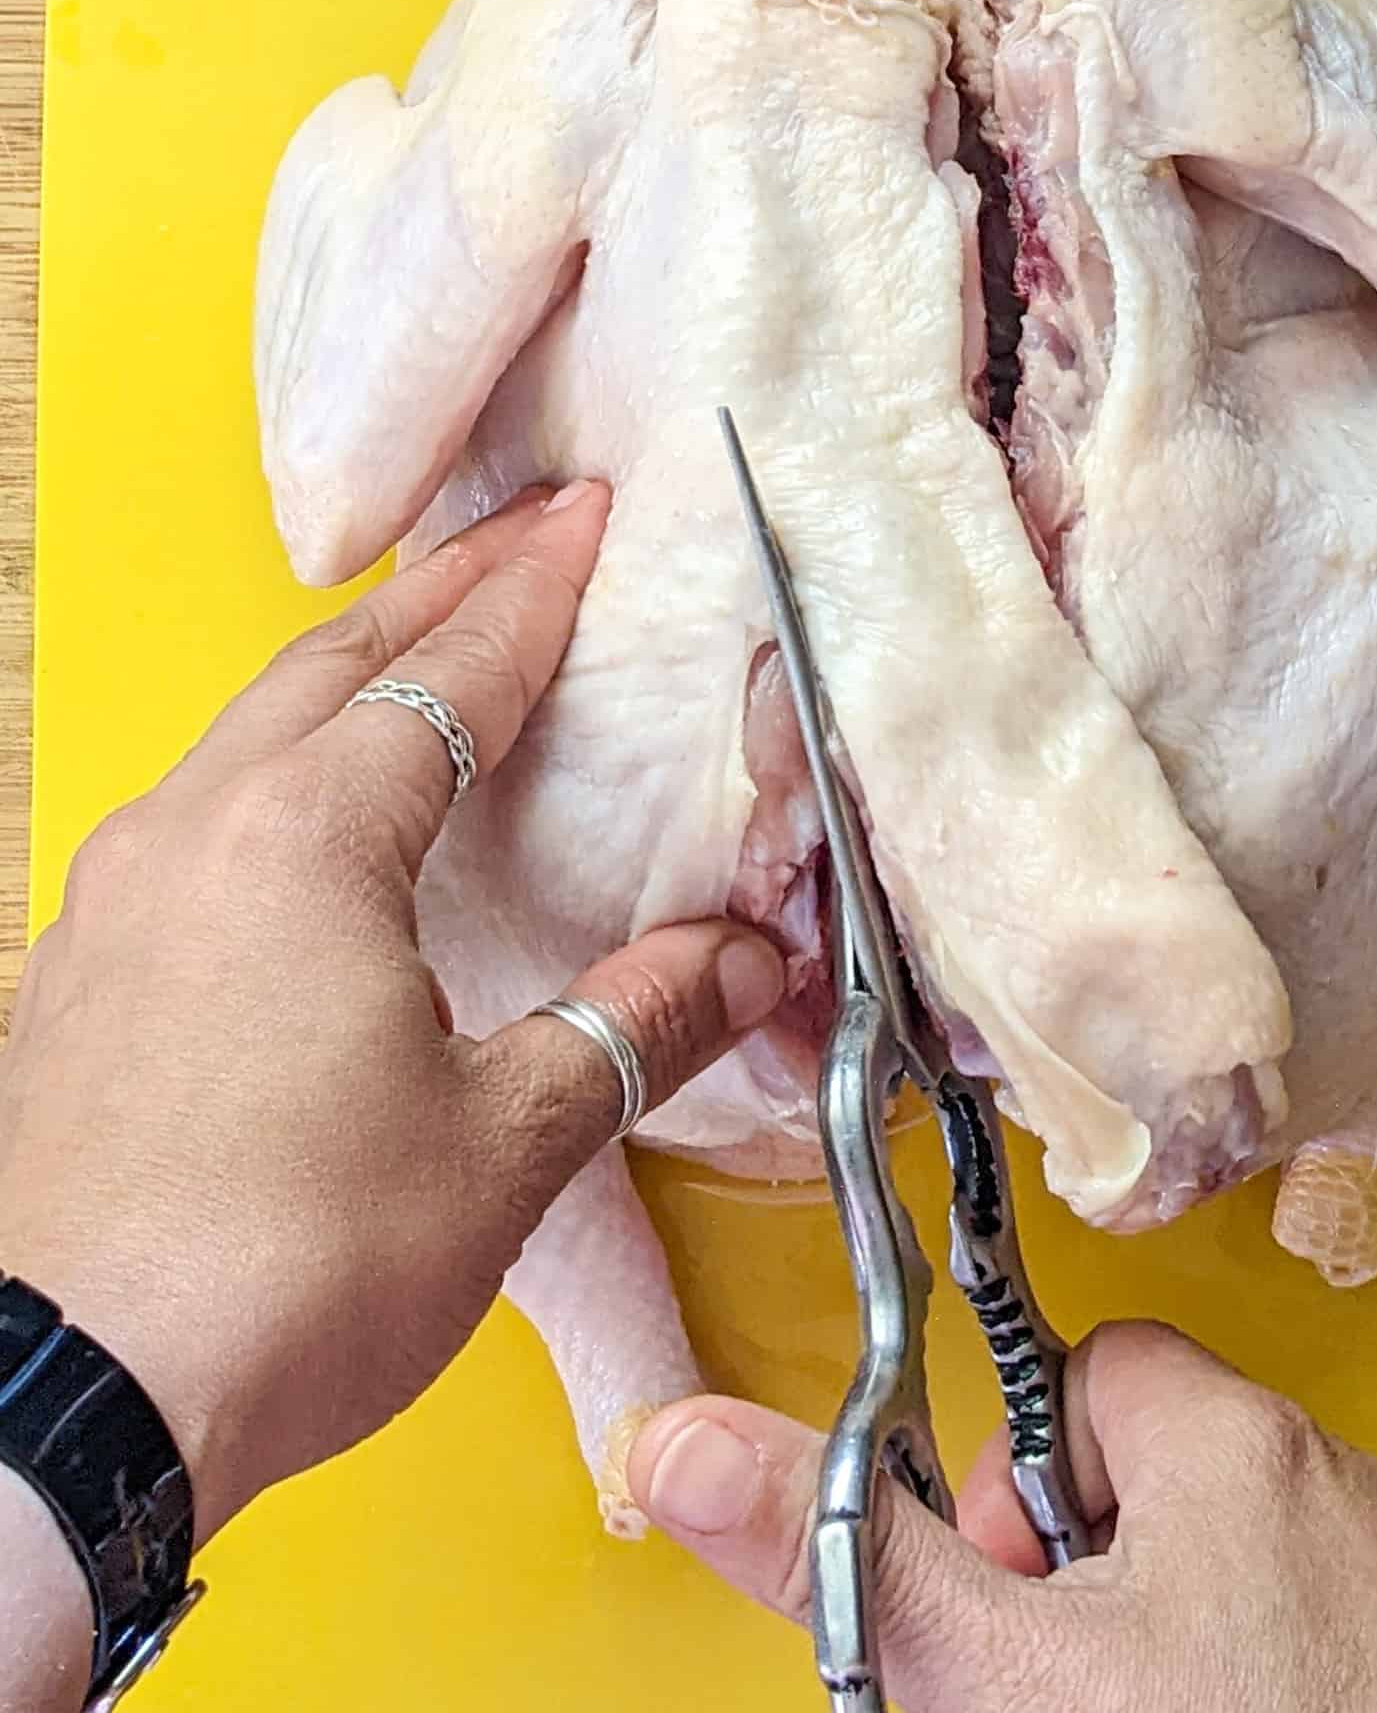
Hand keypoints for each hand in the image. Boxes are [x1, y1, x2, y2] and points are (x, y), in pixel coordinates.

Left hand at [0, 482, 785, 1540]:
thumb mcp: (506, 1138)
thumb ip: (636, 1022)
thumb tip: (749, 961)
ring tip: (423, 651)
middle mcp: (191, 839)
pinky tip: (312, 825)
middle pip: (332, 664)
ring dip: (349, 675)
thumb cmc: (288, 1266)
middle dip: (438, 589)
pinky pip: (196, 821)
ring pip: (248, 734)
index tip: (585, 523)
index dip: (534, 590)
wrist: (60, 1412)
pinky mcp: (75, 982)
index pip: (451, 672)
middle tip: (519, 536)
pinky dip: (280, 773)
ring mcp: (111, 906)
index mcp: (306, 841)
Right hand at [626, 1319, 1376, 1711]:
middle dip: (1085, 1570)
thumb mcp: (1005, 1676)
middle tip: (1058, 1681)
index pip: (1092, 1367)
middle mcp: (1345, 1490)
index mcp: (1240, 1442)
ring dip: (1170, 1634)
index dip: (1018, 1471)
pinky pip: (1322, 1636)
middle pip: (1162, 1468)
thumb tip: (692, 1447)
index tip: (1000, 1580)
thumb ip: (850, 1555)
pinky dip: (1260, 1675)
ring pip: (1241, 1565)